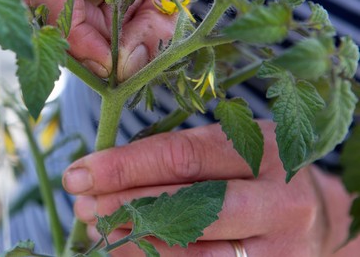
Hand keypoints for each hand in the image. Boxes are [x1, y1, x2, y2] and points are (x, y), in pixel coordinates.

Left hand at [62, 121, 356, 255]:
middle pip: (187, 205)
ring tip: (97, 228)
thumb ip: (175, 155)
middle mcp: (278, 200)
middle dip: (124, 205)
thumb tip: (103, 170)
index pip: (181, 157)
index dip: (124, 166)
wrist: (313, 217)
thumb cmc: (254, 173)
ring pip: (191, 249)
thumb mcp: (225, 148)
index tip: (80, 172)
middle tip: (82, 204)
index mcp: (261, 150)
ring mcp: (278, 247)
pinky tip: (127, 250)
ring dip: (133, 240)